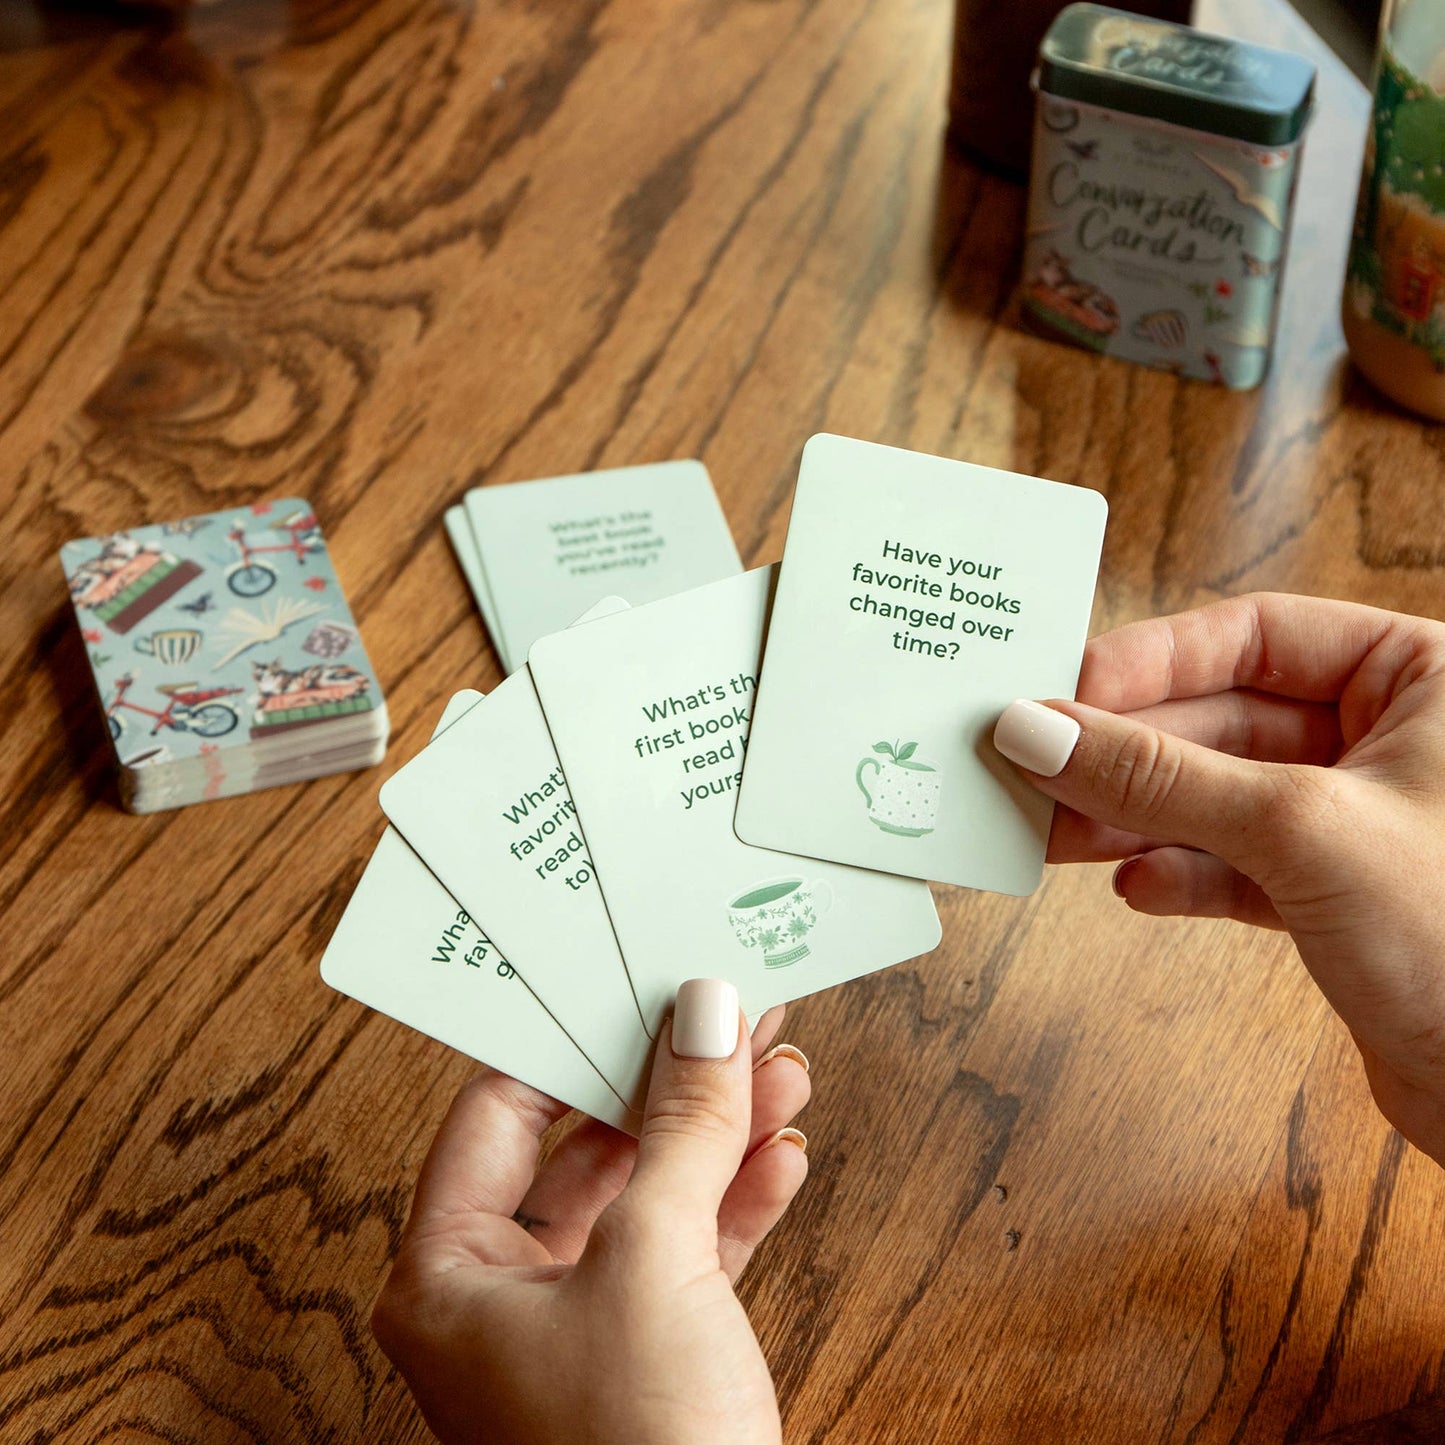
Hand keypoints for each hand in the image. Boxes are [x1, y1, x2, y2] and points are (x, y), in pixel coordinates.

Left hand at [372, 980, 810, 1444]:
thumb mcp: (656, 1261)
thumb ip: (683, 1128)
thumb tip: (704, 1017)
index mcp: (448, 1273)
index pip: (499, 1111)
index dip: (567, 1037)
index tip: (625, 981)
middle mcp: (502, 1297)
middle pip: (585, 1145)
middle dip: (666, 1081)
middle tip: (719, 1013)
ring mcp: (579, 1327)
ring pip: (648, 1193)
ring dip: (716, 1131)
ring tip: (774, 1064)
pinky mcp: (648, 1355)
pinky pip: (690, 1249)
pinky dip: (738, 1198)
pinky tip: (780, 1151)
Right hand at [992, 592, 1444, 1164]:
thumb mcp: (1299, 829)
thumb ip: (1160, 776)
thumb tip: (1038, 731)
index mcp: (1422, 678)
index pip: (1257, 633)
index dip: (1151, 661)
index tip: (1062, 693)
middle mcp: (1392, 738)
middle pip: (1221, 719)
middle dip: (1124, 752)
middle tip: (1031, 767)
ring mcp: (1360, 819)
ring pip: (1217, 795)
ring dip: (1133, 816)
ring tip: (1053, 831)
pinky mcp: (1337, 895)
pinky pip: (1235, 864)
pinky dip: (1181, 874)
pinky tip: (1138, 887)